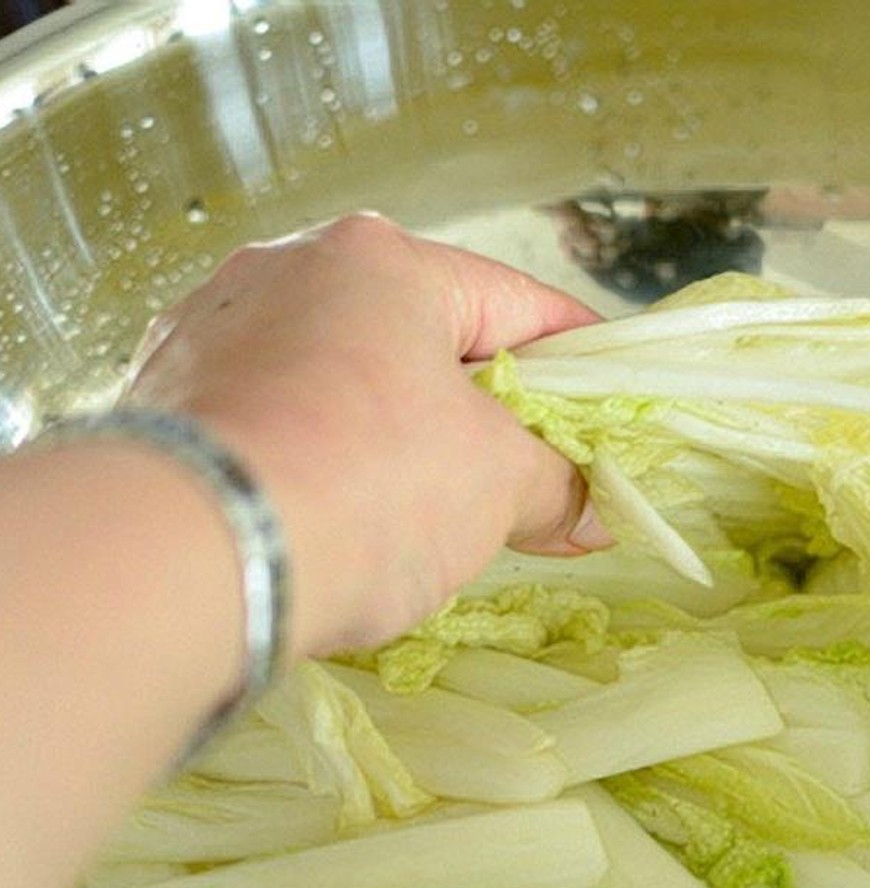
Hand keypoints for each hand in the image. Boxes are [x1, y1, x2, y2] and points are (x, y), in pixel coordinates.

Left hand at [127, 213, 609, 659]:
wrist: (188, 557)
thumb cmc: (366, 485)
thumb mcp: (497, 486)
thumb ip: (558, 486)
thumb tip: (592, 513)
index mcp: (382, 261)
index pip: (518, 303)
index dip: (583, 359)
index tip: (615, 399)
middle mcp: (289, 271)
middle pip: (426, 340)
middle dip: (488, 411)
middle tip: (536, 474)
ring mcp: (215, 330)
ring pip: (346, 380)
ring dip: (403, 438)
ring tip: (441, 509)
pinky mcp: (166, 398)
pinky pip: (280, 419)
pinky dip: (327, 459)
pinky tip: (347, 517)